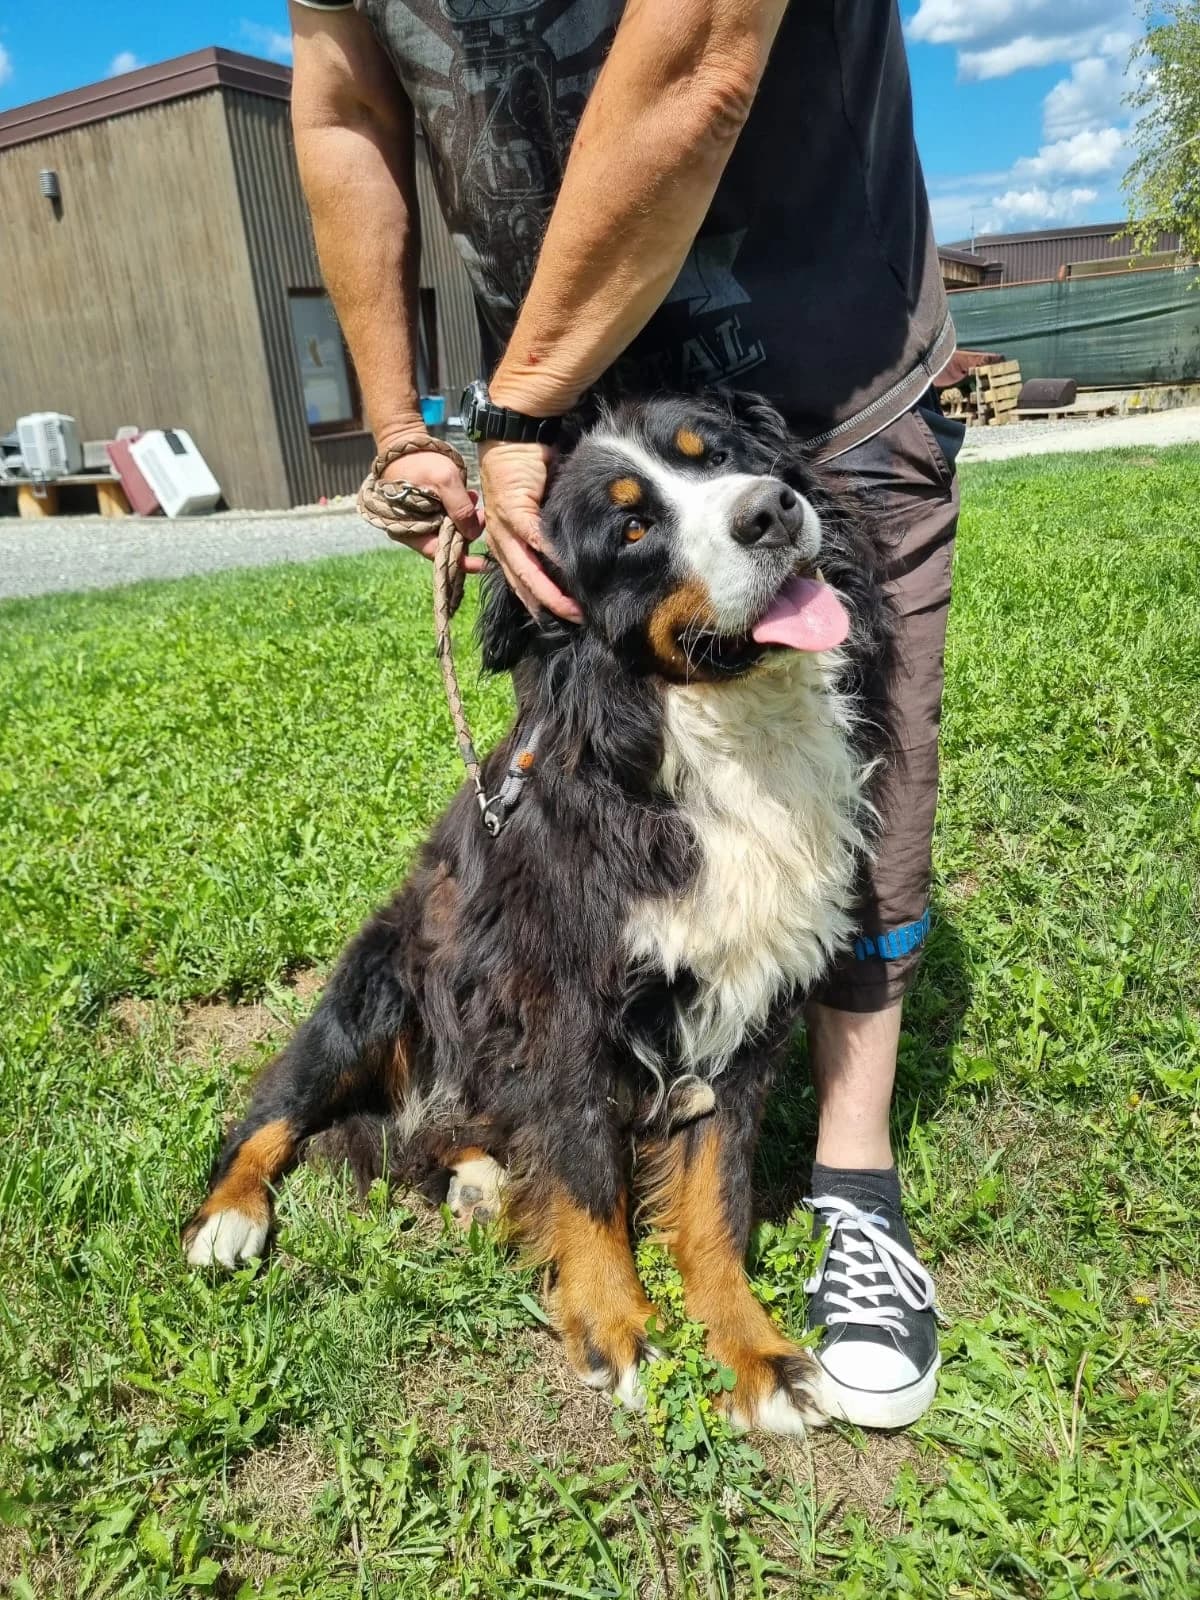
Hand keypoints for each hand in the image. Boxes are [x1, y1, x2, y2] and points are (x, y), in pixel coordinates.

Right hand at [380, 447, 484, 572]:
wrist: (405, 445)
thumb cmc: (420, 462)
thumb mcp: (445, 481)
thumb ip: (460, 508)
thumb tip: (474, 535)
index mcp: (410, 530)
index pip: (438, 553)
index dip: (461, 560)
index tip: (481, 563)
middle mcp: (415, 531)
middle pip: (447, 544)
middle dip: (467, 533)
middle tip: (480, 516)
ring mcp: (422, 522)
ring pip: (450, 531)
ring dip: (465, 519)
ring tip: (473, 497)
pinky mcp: (430, 512)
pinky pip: (449, 518)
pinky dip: (461, 510)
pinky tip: (469, 495)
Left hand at [478, 440, 581, 622]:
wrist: (513, 433)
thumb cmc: (527, 467)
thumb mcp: (535, 505)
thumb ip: (545, 530)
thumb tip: (568, 552)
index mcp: (501, 540)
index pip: (518, 579)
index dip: (536, 602)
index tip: (557, 621)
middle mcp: (497, 538)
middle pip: (521, 582)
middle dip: (546, 606)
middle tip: (573, 621)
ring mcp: (502, 526)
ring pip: (525, 569)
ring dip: (549, 591)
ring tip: (571, 607)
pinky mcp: (513, 510)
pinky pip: (533, 540)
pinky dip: (550, 558)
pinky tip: (567, 571)